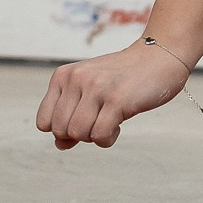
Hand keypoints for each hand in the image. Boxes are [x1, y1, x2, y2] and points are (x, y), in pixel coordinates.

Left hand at [35, 39, 190, 148]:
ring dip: (95, 136)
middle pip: (60, 131)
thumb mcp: (89, 91)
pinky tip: (119, 123)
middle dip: (79, 135)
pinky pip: (99, 136)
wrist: (158, 57)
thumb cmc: (121, 78)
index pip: (44, 122)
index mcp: (63, 76)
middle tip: (98, 119)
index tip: (82, 120)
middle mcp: (76, 79)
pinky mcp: (117, 99)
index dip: (62, 130)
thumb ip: (71, 116)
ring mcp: (96, 88)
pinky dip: (108, 139)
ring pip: (78, 134)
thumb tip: (59, 145)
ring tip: (109, 119)